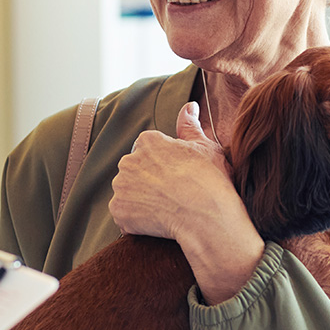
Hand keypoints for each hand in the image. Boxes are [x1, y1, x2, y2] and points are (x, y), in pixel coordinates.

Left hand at [110, 103, 263, 303]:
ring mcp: (121, 187)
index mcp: (147, 141)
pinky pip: (124, 215)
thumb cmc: (211, 180)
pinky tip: (158, 222)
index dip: (165, 165)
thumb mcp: (206, 148)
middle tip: (173, 194)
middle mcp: (128, 160)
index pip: (149, 150)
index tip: (179, 176)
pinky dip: (136, 220)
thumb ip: (190, 126)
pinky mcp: (119, 211)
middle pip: (135, 170)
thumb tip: (189, 106)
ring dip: (141, 200)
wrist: (207, 217)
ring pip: (128, 192)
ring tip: (166, 209)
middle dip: (149, 180)